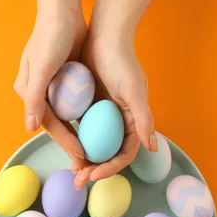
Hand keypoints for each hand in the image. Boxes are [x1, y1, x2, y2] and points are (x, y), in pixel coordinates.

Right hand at [14, 0, 89, 171]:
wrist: (62, 11)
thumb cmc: (50, 36)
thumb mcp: (41, 67)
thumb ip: (34, 98)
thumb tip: (29, 128)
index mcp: (28, 92)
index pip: (49, 123)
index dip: (65, 141)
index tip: (81, 157)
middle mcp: (39, 93)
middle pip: (58, 125)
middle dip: (71, 145)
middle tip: (86, 165)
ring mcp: (53, 88)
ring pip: (67, 118)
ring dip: (79, 135)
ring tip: (92, 154)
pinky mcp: (67, 82)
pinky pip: (76, 105)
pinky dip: (85, 118)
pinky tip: (98, 130)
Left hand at [73, 34, 156, 187]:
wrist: (104, 36)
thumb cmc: (120, 61)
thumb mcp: (132, 90)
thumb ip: (143, 118)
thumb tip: (152, 146)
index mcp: (134, 120)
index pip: (124, 153)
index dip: (111, 167)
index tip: (93, 175)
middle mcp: (120, 121)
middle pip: (109, 153)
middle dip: (95, 169)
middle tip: (78, 180)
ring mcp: (103, 116)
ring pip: (94, 145)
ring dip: (84, 160)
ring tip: (72, 171)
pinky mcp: (89, 108)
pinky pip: (82, 130)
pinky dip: (75, 141)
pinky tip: (64, 149)